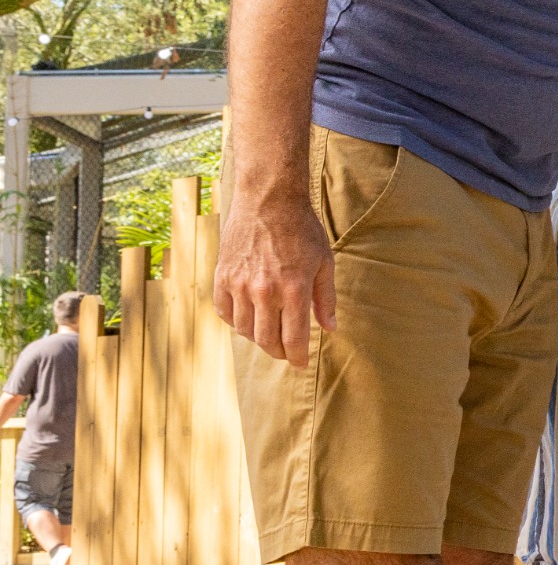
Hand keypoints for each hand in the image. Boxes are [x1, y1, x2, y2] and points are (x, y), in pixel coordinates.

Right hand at [214, 193, 336, 366]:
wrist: (268, 200)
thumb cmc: (302, 230)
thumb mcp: (324, 262)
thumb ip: (326, 299)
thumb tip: (330, 328)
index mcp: (294, 289)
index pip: (293, 338)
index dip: (297, 357)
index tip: (300, 364)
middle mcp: (264, 291)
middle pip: (267, 340)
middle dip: (279, 352)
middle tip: (287, 353)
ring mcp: (239, 284)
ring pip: (244, 329)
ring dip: (258, 338)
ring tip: (270, 334)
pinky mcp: (222, 276)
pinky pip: (224, 311)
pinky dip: (236, 321)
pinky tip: (248, 318)